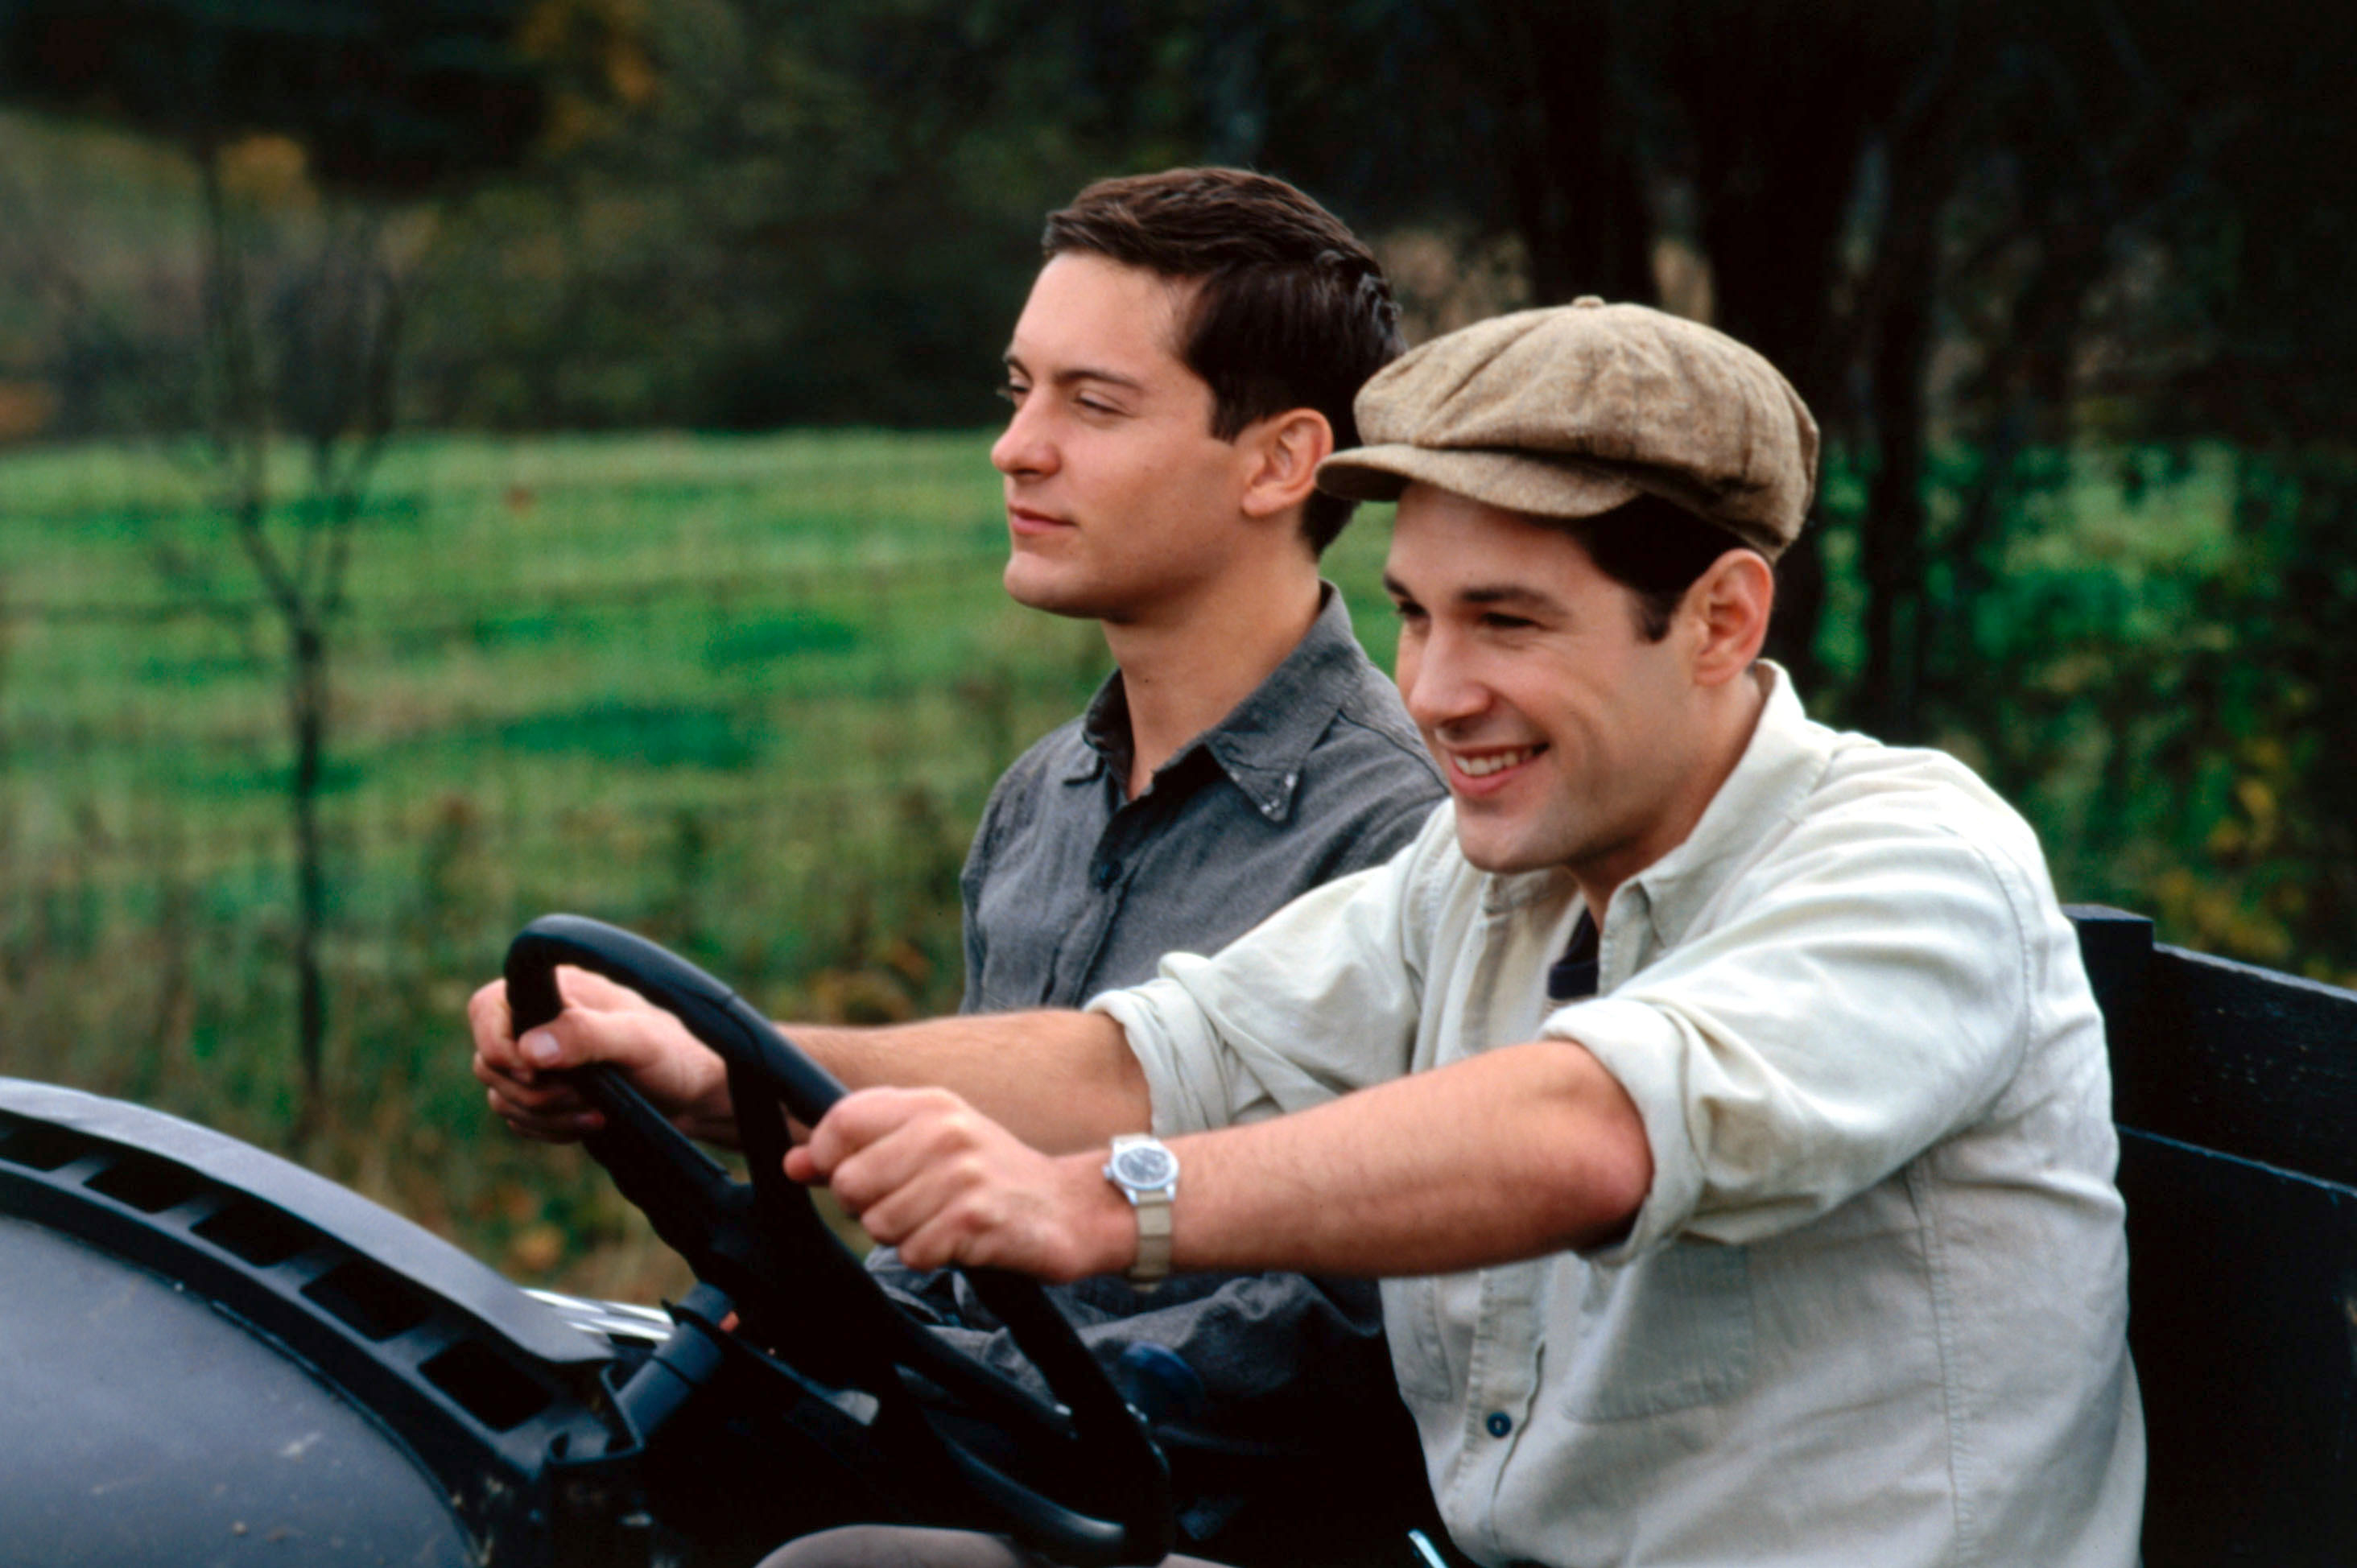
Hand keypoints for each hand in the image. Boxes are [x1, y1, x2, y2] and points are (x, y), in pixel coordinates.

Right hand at [469, 966, 731, 1143]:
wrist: (692, 1096)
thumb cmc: (675, 1055)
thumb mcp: (638, 1039)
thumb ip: (587, 1035)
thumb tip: (528, 1048)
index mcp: (556, 991)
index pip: (487, 1007)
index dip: (496, 1042)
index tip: (533, 1070)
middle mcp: (539, 1023)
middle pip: (490, 1061)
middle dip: (532, 1090)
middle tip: (581, 1096)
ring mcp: (539, 1062)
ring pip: (501, 1095)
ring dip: (544, 1114)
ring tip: (595, 1113)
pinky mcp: (545, 1096)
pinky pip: (518, 1119)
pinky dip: (549, 1128)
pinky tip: (589, 1123)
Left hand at [788, 1087, 1130, 1282]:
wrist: (1068, 1208)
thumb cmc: (990, 1177)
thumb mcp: (930, 1144)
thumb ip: (860, 1149)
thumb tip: (794, 1162)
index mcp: (929, 1104)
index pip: (841, 1122)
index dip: (826, 1158)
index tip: (845, 1176)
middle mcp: (944, 1131)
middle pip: (850, 1181)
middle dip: (866, 1207)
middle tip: (908, 1205)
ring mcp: (961, 1174)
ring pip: (878, 1223)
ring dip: (902, 1236)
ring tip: (938, 1221)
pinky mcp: (975, 1218)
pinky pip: (913, 1253)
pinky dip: (930, 1255)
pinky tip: (958, 1240)